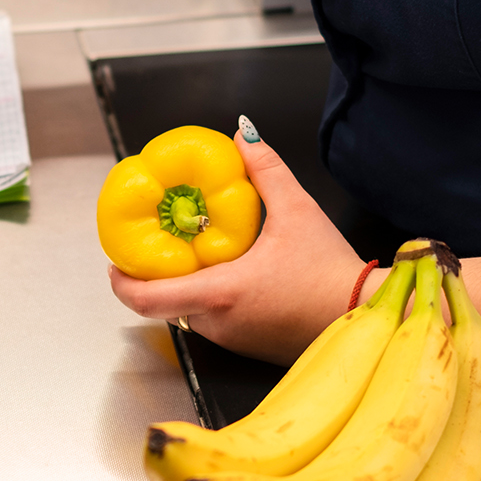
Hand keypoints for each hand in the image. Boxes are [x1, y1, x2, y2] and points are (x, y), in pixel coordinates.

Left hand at [108, 127, 376, 364]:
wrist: (364, 317)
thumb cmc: (332, 273)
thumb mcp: (297, 211)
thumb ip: (265, 170)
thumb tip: (243, 134)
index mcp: (220, 294)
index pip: (147, 299)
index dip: (122, 281)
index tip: (115, 261)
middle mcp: (219, 324)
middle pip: (168, 301)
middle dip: (161, 273)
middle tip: (163, 241)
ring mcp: (232, 340)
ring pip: (193, 311)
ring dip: (190, 284)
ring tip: (201, 250)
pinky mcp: (247, 346)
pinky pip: (217, 321)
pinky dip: (214, 297)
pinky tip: (233, 272)